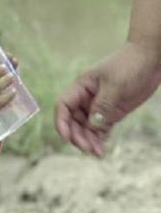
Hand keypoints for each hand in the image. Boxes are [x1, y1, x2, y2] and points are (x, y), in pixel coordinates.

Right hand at [54, 41, 160, 157]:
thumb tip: (91, 126)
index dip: (61, 122)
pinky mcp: (111, 114)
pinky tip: (101, 149)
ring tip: (97, 152)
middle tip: (87, 148)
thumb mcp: (115, 85)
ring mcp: (98, 107)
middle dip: (77, 136)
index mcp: (81, 87)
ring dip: (89, 141)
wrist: (151, 59)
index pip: (63, 106)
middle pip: (73, 121)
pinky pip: (100, 130)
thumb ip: (102, 106)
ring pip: (86, 129)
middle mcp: (86, 99)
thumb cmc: (130, 64)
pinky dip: (99, 140)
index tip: (67, 137)